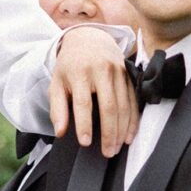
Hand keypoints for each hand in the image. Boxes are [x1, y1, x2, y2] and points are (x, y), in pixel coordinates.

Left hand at [50, 26, 136, 157]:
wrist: (89, 38)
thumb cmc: (70, 65)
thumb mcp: (56, 83)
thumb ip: (57, 108)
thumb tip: (60, 131)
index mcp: (80, 72)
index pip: (83, 103)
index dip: (84, 124)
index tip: (86, 142)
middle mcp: (101, 70)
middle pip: (108, 106)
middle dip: (109, 132)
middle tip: (107, 152)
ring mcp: (118, 72)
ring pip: (123, 105)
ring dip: (122, 129)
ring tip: (117, 148)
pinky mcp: (129, 75)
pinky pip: (133, 100)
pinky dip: (133, 120)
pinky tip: (130, 135)